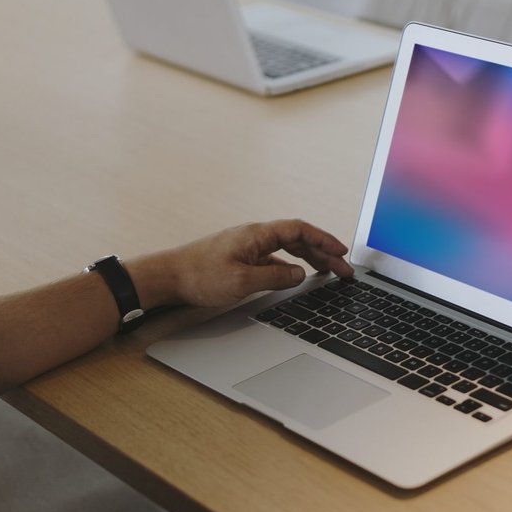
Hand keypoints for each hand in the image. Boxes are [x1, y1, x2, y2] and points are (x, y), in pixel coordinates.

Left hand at [133, 220, 354, 309]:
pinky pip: (274, 259)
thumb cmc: (199, 276)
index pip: (299, 230)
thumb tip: (299, 275)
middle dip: (323, 252)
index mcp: (257, 234)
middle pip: (297, 239)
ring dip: (309, 259)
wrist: (168, 277)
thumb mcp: (242, 281)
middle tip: (343, 270)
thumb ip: (274, 278)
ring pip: (286, 249)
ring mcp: (247, 247)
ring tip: (328, 273)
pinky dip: (290, 267)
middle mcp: (254, 236)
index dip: (324, 240)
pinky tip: (296, 278)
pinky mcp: (240, 259)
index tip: (342, 253)